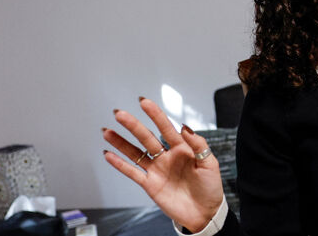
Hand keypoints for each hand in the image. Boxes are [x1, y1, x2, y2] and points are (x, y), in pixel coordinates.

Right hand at [102, 97, 223, 231]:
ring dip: (121, 143)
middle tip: (119, 114)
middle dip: (133, 126)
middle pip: (146, 138)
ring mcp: (157, 170)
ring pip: (135, 153)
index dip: (155, 115)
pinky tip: (108, 154)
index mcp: (182, 148)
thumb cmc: (210, 188)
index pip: (166, 128)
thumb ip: (198, 144)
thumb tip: (185, 126)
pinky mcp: (150, 185)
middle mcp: (167, 157)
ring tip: (107, 131)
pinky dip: (120, 164)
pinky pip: (132, 173)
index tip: (144, 102)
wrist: (205, 214)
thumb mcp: (210, 163)